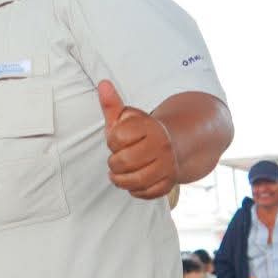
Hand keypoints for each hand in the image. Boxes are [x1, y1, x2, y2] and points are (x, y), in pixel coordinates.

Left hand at [97, 80, 178, 198]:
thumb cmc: (141, 132)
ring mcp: (167, 166)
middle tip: (117, 160)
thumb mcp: (127, 117)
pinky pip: (145, 193)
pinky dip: (135, 190)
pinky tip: (135, 181)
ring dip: (120, 180)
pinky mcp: (169, 183)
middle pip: (123, 162)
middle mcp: (161, 146)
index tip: (117, 140)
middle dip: (113, 163)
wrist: (174, 144)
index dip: (111, 141)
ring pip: (134, 181)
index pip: (116, 138)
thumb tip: (102, 84)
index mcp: (149, 127)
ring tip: (119, 173)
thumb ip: (112, 103)